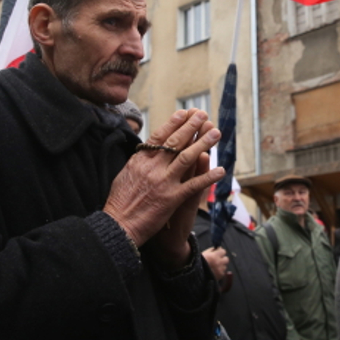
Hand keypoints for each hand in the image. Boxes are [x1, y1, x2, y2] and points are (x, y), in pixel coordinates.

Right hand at [103, 109, 223, 269]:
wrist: (118, 226)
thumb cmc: (119, 203)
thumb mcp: (125, 175)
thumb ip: (138, 161)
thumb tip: (147, 149)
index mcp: (140, 161)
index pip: (159, 136)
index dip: (173, 123)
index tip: (184, 113)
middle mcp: (152, 168)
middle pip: (175, 142)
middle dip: (191, 126)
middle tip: (203, 114)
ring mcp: (163, 182)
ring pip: (187, 158)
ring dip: (203, 143)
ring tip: (215, 132)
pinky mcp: (172, 198)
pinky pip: (194, 185)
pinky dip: (208, 176)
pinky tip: (220, 170)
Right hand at [202, 247, 228, 280]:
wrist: (196, 274)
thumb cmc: (199, 262)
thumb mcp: (204, 253)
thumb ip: (212, 250)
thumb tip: (217, 248)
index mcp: (215, 256)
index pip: (223, 251)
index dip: (220, 252)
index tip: (218, 253)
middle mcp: (219, 262)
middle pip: (226, 259)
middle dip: (223, 259)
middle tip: (218, 260)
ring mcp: (220, 269)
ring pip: (225, 266)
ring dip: (221, 266)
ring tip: (215, 267)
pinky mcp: (220, 275)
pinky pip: (223, 272)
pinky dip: (220, 271)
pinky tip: (215, 271)